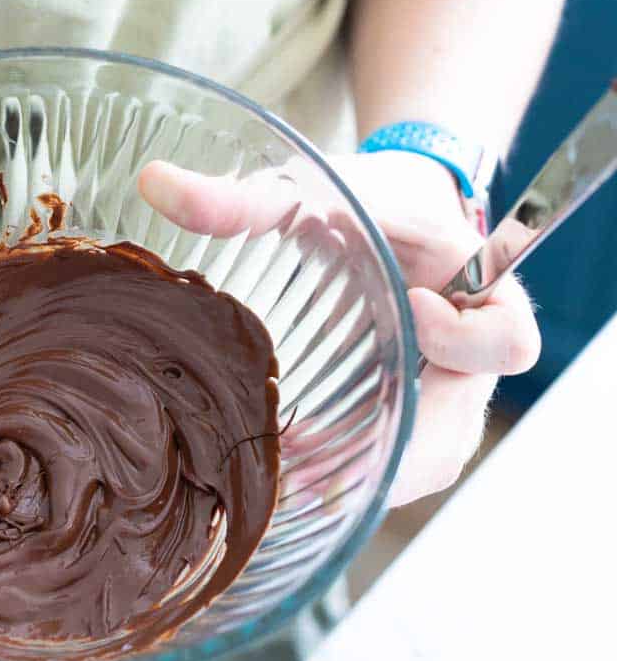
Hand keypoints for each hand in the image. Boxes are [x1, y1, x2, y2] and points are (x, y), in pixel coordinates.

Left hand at [138, 153, 539, 506]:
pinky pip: (391, 465)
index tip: (409, 307)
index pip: (508, 338)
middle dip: (383, 455)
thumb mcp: (309, 188)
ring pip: (421, 465)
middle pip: (454, 436)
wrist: (385, 216)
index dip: (468, 340)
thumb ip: (238, 196)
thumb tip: (152, 181)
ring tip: (281, 478)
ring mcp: (436, 396)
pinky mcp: (405, 419)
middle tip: (298, 452)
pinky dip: (345, 475)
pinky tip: (284, 473)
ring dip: (356, 478)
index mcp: (473, 290)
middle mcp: (464, 358)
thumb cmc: (360, 201)